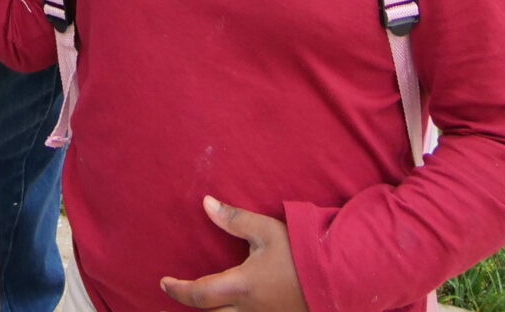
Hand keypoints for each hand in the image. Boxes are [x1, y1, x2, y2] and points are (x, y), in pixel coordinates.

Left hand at [161, 200, 309, 309]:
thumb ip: (234, 219)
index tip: (164, 283)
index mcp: (241, 286)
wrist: (340, 280)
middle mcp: (249, 309)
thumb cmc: (303, 255)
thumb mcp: (267, 231)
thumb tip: (206, 203)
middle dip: (191, 308)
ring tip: (203, 302)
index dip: (178, 290)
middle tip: (176, 299)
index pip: (199, 295)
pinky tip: (230, 306)